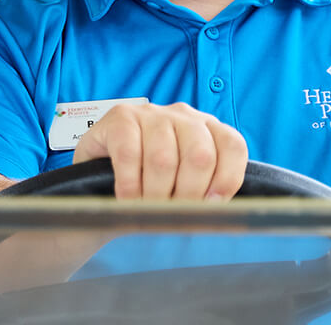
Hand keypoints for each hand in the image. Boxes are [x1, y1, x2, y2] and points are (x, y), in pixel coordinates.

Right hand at [72, 102, 247, 200]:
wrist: (98, 180)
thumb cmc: (146, 186)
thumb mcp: (182, 186)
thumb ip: (204, 194)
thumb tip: (220, 217)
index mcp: (207, 129)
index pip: (232, 146)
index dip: (225, 180)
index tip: (210, 207)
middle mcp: (183, 115)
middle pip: (200, 155)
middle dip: (187, 196)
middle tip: (172, 216)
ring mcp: (150, 113)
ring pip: (164, 158)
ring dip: (155, 194)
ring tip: (146, 210)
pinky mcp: (119, 116)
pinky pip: (129, 154)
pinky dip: (129, 185)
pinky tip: (126, 199)